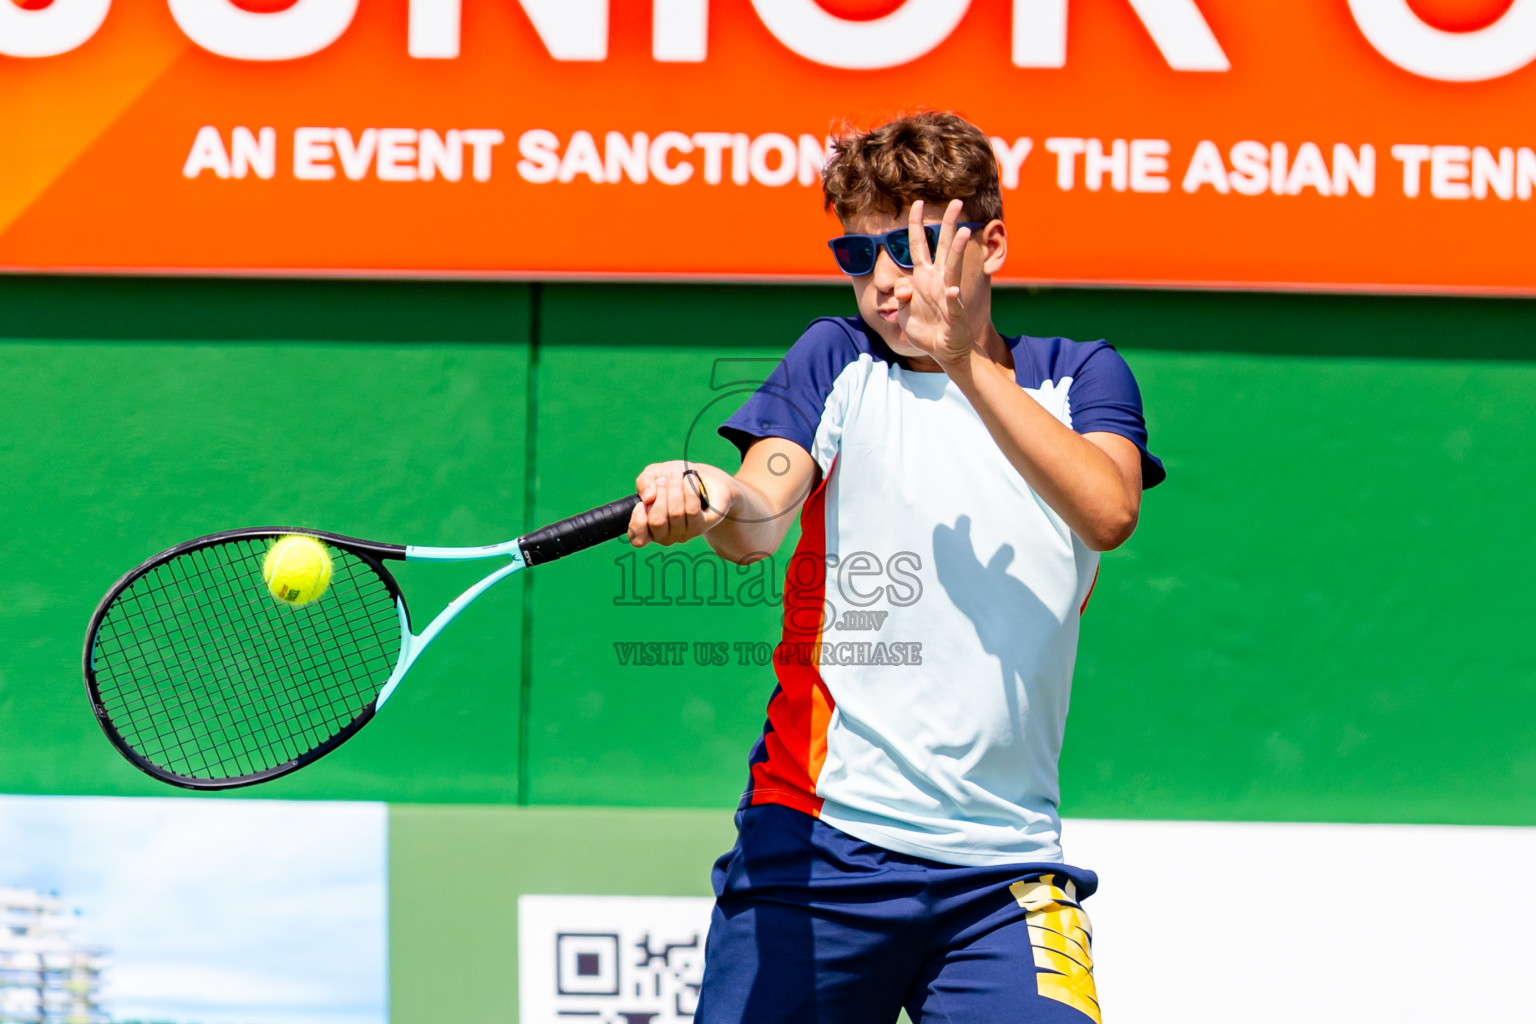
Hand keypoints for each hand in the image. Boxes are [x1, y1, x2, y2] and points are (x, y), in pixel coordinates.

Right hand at [627, 460, 735, 546]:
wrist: (703, 478)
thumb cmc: (674, 478)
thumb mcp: (655, 474)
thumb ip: (644, 482)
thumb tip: (648, 497)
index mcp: (648, 527)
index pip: (638, 538)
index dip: (637, 522)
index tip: (641, 504)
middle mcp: (664, 535)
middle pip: (657, 521)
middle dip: (660, 494)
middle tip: (664, 479)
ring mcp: (683, 534)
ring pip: (675, 513)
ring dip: (675, 489)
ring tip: (677, 475)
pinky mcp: (700, 527)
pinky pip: (692, 510)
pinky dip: (690, 490)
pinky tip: (690, 479)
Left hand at [893, 198, 976, 367]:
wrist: (942, 350)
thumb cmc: (924, 327)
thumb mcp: (903, 311)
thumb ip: (901, 296)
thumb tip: (903, 288)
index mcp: (922, 276)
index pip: (917, 244)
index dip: (916, 223)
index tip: (917, 202)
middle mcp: (937, 279)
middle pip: (942, 246)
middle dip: (948, 223)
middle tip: (957, 202)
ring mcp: (948, 294)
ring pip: (953, 266)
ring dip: (958, 249)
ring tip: (965, 231)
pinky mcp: (955, 313)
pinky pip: (954, 303)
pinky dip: (953, 299)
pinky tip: (953, 293)